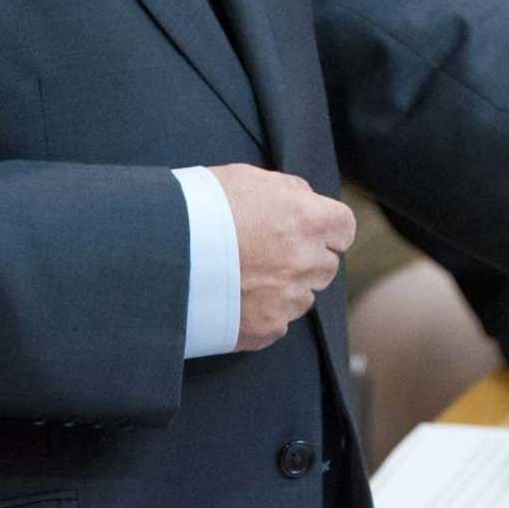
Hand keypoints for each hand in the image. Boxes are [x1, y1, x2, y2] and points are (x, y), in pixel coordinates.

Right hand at [210, 163, 355, 350]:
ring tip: (246, 275)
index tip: (313, 230)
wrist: (163, 251)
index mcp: (307, 220)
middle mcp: (305, 262)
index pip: (345, 228)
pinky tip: (235, 297)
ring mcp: (287, 300)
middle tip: (271, 252)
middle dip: (307, 259)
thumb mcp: (249, 178)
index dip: (329, 228)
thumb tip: (305, 201)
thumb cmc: (203, 206)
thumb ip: (288, 191)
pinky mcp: (265, 329)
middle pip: (327, 266)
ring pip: (303, 297)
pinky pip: (278, 323)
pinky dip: (263, 313)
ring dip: (285, 288)